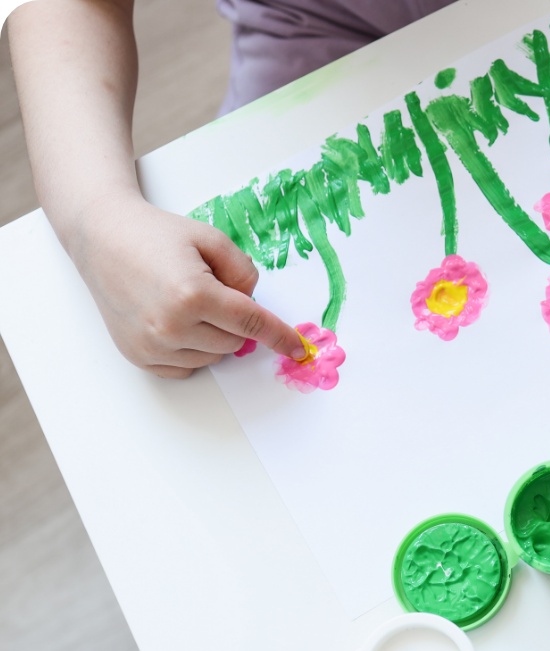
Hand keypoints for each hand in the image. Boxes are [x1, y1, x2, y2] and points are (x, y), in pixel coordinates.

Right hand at [68, 195, 305, 378]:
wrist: (101, 238)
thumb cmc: (157, 235)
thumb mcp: (211, 239)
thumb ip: (245, 272)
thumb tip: (254, 306)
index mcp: (193, 295)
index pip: (251, 324)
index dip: (279, 337)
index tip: (299, 350)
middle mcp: (170, 326)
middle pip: (234, 343)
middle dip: (233, 321)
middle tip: (207, 289)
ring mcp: (151, 346)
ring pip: (212, 358)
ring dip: (211, 336)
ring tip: (183, 302)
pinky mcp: (138, 357)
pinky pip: (186, 368)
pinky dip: (190, 350)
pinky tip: (172, 321)